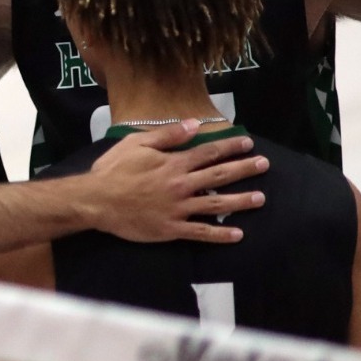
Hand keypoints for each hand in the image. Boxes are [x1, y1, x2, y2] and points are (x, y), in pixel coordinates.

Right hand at [86, 120, 266, 243]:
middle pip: (220, 176)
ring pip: (217, 205)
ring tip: (260, 199)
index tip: (248, 143)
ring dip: (241, 201)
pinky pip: (201, 233)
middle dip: (244, 169)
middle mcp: (181, 185)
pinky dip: (220, 234)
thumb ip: (168, 135)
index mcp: (174, 164)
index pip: (209, 152)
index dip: (230, 146)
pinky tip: (237, 234)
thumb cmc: (114, 170)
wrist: (96, 201)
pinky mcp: (172, 229)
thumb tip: (194, 125)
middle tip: (264, 165)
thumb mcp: (137, 143)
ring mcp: (178, 209)